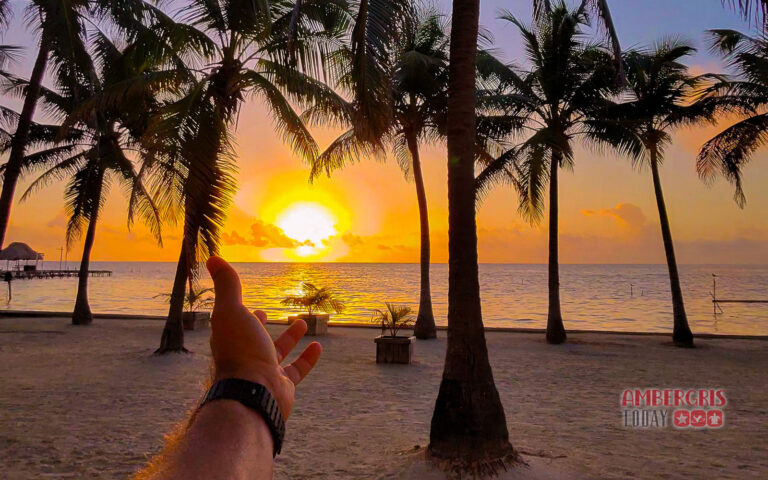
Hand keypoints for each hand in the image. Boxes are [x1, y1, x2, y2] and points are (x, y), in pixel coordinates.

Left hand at [206, 256, 321, 418]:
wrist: (253, 394)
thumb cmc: (240, 350)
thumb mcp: (232, 310)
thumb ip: (227, 286)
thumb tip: (213, 258)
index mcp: (230, 340)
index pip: (233, 324)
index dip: (239, 313)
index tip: (249, 305)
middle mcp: (245, 357)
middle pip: (252, 339)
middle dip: (259, 325)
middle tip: (266, 313)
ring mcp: (263, 373)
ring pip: (277, 354)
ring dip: (289, 338)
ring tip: (301, 322)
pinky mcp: (282, 386)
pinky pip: (297, 370)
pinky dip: (308, 359)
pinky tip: (318, 347)